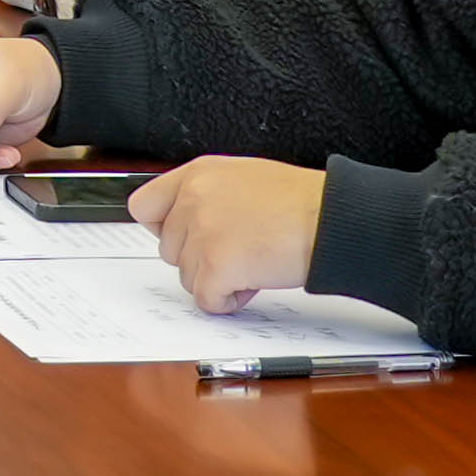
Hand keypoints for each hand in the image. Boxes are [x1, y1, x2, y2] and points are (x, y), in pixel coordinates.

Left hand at [136, 158, 328, 309]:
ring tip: (254, 261)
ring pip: (187, 278)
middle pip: (169, 250)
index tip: (185, 239)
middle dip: (201, 259)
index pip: (144, 206)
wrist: (331, 218)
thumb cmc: (300, 202)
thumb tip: (185, 220)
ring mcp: (202, 232)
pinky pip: (206, 300)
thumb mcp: (243, 178)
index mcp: (198, 174)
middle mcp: (193, 199)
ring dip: (218, 279)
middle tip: (240, 251)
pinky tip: (255, 280)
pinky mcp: (217, 265)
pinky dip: (229, 301)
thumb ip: (207, 195)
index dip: (164, 229)